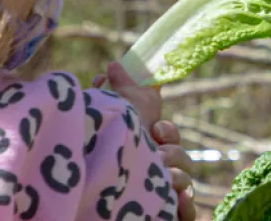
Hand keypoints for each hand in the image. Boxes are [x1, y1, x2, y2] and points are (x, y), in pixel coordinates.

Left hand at [100, 62, 196, 220]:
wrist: (82, 204)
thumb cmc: (101, 156)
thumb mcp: (110, 121)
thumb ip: (116, 93)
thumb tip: (113, 65)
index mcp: (142, 146)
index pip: (167, 134)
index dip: (167, 131)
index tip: (155, 129)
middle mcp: (154, 169)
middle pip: (181, 157)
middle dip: (173, 152)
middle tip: (157, 153)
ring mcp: (161, 192)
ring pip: (186, 182)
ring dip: (177, 178)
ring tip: (162, 179)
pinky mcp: (166, 213)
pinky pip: (188, 212)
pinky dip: (187, 208)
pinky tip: (179, 203)